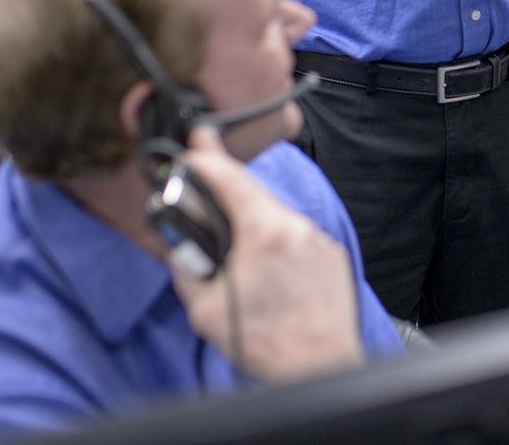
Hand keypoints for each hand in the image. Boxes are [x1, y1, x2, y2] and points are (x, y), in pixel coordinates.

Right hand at [170, 126, 364, 381]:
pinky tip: (264, 265)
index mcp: (265, 232)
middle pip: (255, 194)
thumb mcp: (205, 308)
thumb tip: (178, 243)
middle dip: (227, 185)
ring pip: (276, 217)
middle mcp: (297, 226)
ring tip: (231, 239)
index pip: (232, 180)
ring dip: (252, 220)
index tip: (196, 143)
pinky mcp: (331, 255)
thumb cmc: (265, 341)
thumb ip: (186, 267)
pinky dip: (276, 241)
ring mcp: (318, 239)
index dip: (208, 159)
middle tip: (205, 170)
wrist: (319, 365)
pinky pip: (296, 237)